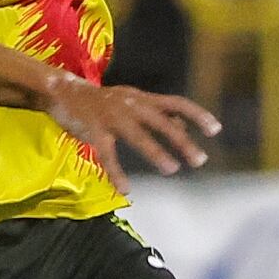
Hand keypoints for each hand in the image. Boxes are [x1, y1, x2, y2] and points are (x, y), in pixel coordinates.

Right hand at [42, 75, 220, 192]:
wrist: (63, 90)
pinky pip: (107, 154)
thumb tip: (184, 124)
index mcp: (143, 98)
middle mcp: (132, 105)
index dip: (197, 115)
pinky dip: (117, 172)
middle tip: (200, 160)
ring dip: (157, 152)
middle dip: (183, 142)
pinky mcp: (93, 130)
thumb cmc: (102, 100)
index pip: (177, 103)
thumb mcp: (133, 100)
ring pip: (138, 136)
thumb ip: (157, 111)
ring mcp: (112, 116)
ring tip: (172, 169)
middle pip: (163, 122)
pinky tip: (126, 189)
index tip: (215, 130)